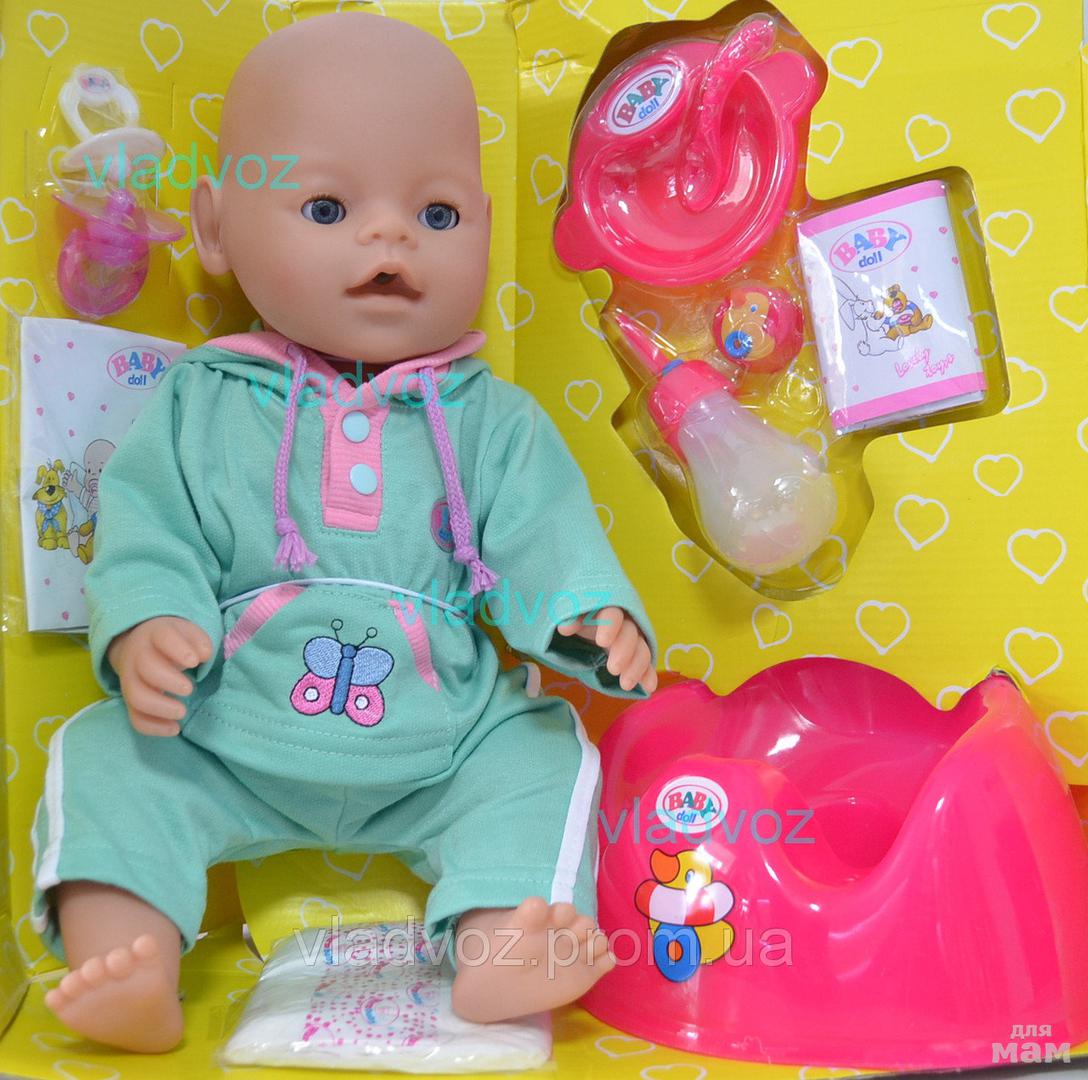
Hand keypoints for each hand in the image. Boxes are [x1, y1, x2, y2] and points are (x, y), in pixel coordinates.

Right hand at [107, 616, 213, 736]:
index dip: (178, 649)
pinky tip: (174, 729)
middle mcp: (138, 656)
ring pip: (136, 696)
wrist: (140, 645)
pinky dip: (153, 727)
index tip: (194, 661)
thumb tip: (204, 654)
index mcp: (155, 634)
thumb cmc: (173, 640)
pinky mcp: (130, 701)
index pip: (163, 637)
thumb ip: (198, 641)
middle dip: (168, 680)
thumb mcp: (187, 632)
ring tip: (182, 712)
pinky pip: (135, 717)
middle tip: (189, 689)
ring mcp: (131, 679)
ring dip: (160, 707)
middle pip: (146, 667)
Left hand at [557, 606, 656, 693]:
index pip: (613, 614)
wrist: (586, 627)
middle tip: (614, 669)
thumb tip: (564, 627)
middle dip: (624, 650)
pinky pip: (646, 665)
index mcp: (608, 608)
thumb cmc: (578, 618)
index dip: (610, 626)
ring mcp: (634, 639)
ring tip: (625, 685)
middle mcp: (625, 622)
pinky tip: (648, 687)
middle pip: (630, 633)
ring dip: (636, 667)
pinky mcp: (637, 655)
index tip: (602, 642)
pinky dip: (648, 675)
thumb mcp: (572, 617)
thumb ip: (570, 620)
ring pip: (641, 649)